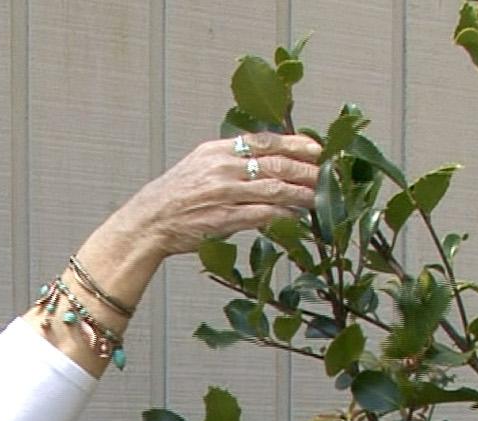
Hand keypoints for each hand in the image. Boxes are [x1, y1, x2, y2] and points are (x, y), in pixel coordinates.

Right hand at [111, 132, 322, 259]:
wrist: (150, 221)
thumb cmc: (177, 195)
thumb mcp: (200, 164)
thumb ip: (230, 160)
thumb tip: (265, 160)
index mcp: (218, 150)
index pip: (265, 141)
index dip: (295, 144)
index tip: (316, 149)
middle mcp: (223, 168)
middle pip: (276, 163)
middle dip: (306, 169)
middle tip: (327, 174)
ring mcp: (224, 193)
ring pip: (275, 189)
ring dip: (302, 193)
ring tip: (319, 197)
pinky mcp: (224, 219)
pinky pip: (263, 214)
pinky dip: (284, 215)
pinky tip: (296, 217)